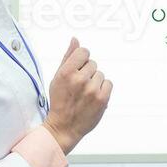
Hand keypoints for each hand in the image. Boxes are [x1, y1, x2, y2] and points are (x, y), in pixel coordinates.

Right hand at [43, 37, 110, 155]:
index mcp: (66, 72)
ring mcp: (92, 89)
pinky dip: (103, 89)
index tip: (78, 69)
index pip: (83, 52)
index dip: (82, 59)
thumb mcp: (58, 77)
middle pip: (93, 63)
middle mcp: (79, 79)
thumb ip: (68, 57)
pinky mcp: (102, 99)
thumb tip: (75, 40)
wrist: (64, 127)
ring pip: (101, 74)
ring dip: (95, 81)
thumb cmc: (60, 101)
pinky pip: (108, 84)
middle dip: (87, 72)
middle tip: (78, 86)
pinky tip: (93, 97)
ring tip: (85, 93)